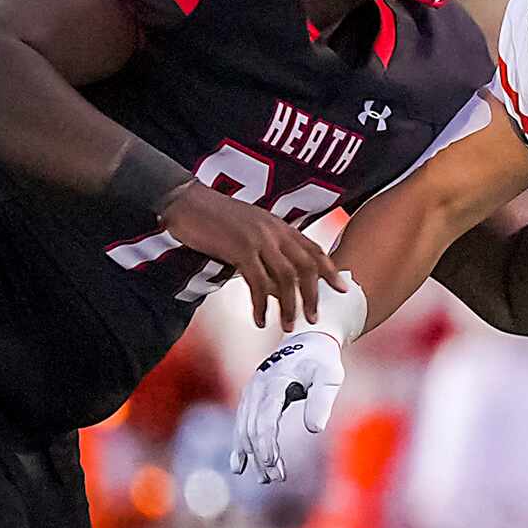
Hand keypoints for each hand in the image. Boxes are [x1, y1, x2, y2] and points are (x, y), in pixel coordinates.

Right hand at [159, 180, 345, 329]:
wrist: (184, 201)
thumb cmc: (213, 219)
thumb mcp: (249, 230)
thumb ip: (267, 252)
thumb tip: (279, 288)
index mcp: (279, 225)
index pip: (314, 250)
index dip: (330, 271)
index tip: (342, 290)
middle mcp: (275, 230)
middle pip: (306, 267)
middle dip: (313, 295)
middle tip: (314, 318)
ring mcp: (259, 239)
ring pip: (286, 278)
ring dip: (289, 305)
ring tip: (288, 325)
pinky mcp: (240, 249)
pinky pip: (258, 283)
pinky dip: (261, 304)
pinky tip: (260, 319)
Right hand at [232, 326, 346, 482]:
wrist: (307, 341)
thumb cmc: (322, 361)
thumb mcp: (329, 377)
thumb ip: (322, 400)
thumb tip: (314, 429)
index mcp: (274, 382)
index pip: (266, 417)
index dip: (266, 442)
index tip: (273, 463)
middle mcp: (257, 388)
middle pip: (252, 427)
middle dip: (262, 455)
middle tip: (275, 478)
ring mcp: (251, 393)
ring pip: (244, 428)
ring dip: (252, 455)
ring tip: (266, 478)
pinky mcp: (251, 399)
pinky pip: (242, 425)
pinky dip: (242, 446)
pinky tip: (241, 466)